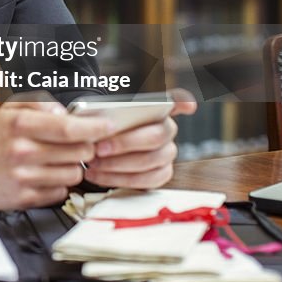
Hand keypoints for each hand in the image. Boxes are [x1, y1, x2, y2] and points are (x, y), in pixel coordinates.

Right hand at [0, 101, 113, 209]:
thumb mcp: (10, 109)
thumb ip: (41, 103)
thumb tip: (67, 113)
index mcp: (19, 124)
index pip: (68, 128)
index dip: (94, 127)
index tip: (107, 126)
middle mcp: (22, 151)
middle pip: (79, 151)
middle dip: (84, 146)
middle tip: (75, 144)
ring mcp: (24, 177)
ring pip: (75, 173)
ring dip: (72, 166)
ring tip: (56, 160)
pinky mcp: (26, 198)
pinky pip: (61, 190)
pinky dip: (59, 183)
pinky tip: (45, 175)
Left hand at [83, 89, 197, 189]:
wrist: (101, 143)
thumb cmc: (105, 126)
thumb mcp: (102, 114)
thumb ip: (106, 112)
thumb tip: (96, 119)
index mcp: (157, 109)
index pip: (176, 100)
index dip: (184, 101)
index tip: (187, 106)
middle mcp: (167, 130)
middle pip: (155, 137)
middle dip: (125, 144)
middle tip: (99, 148)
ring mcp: (167, 153)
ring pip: (150, 162)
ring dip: (118, 165)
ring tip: (94, 164)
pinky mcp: (161, 173)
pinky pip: (146, 181)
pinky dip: (119, 179)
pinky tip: (98, 175)